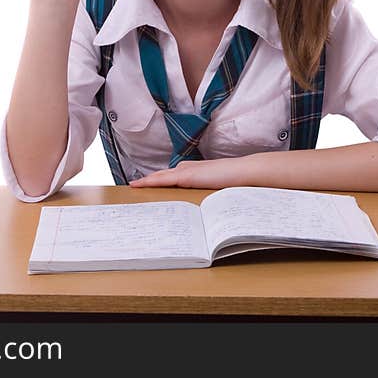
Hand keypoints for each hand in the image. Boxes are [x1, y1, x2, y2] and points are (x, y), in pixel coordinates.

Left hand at [128, 158, 247, 188]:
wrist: (244, 172)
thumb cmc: (236, 182)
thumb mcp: (218, 189)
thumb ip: (210, 193)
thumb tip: (206, 210)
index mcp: (196, 170)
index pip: (172, 175)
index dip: (160, 179)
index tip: (149, 185)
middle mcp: (188, 168)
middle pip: (163, 175)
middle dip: (150, 181)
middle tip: (134, 187)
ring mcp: (187, 170)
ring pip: (161, 176)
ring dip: (147, 181)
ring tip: (133, 186)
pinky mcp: (186, 175)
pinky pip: (163, 179)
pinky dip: (151, 182)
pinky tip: (140, 185)